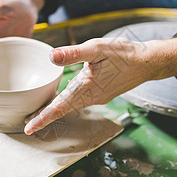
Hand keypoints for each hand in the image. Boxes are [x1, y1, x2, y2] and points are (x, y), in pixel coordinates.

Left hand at [24, 35, 176, 134]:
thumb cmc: (124, 54)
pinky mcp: (102, 94)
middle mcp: (92, 97)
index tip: (30, 127)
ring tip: (41, 112)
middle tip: (29, 122)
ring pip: (72, 105)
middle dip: (46, 116)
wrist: (147, 62)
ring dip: (57, 109)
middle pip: (64, 108)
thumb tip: (52, 56)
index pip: (61, 106)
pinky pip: (81, 100)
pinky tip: (64, 97)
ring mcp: (98, 97)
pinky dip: (69, 101)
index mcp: (87, 88)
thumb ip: (73, 53)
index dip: (44, 117)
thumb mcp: (97, 48)